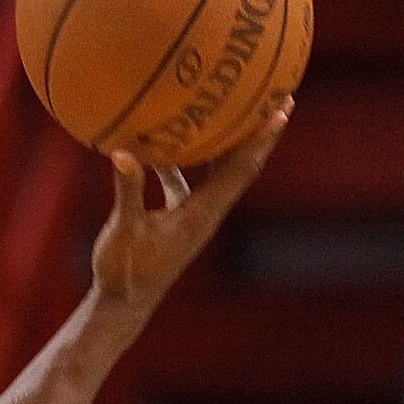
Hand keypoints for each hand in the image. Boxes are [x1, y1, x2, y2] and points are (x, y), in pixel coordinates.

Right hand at [92, 99, 290, 311]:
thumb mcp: (124, 230)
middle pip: (243, 167)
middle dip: (261, 135)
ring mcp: (195, 217)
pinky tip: (167, 146)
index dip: (260, 140)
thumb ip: (127, 190)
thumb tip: (123, 154)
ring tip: (237, 113)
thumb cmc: (124, 272)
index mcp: (202, 215)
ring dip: (231, 145)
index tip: (280, 109)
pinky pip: (191, 183)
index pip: (240, 171)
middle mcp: (207, 214)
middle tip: (279, 98)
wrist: (124, 304)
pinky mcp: (179, 220)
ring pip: (221, 173)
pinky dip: (187, 162)